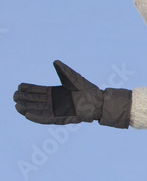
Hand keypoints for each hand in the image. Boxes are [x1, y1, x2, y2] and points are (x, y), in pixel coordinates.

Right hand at [13, 61, 130, 127]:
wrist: (99, 101)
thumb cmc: (88, 89)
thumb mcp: (74, 78)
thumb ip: (64, 71)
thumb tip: (55, 61)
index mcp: (56, 93)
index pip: (38, 91)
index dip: (28, 89)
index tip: (19, 86)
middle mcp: (55, 102)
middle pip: (35, 101)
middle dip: (24, 99)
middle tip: (14, 96)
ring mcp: (57, 111)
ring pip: (38, 110)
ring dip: (27, 108)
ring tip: (17, 105)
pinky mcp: (61, 118)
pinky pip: (46, 119)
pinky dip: (37, 117)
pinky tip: (27, 114)